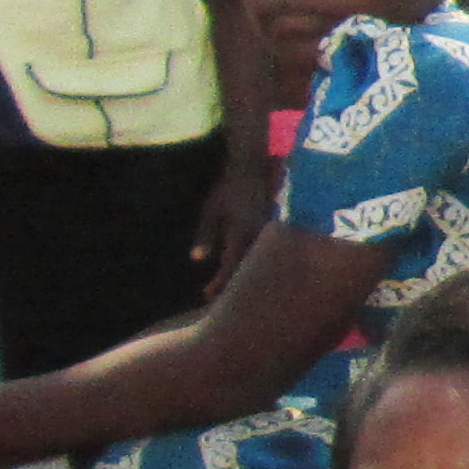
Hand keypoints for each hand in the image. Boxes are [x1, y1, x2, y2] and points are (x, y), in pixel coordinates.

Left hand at [193, 154, 276, 293]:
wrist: (252, 169)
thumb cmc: (227, 189)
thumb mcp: (210, 210)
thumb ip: (205, 235)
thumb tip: (198, 259)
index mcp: (240, 233)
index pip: (230, 265)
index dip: (219, 283)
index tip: (206, 294)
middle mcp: (256, 237)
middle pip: (245, 269)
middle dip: (230, 286)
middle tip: (215, 299)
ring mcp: (266, 234)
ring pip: (255, 263)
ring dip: (241, 276)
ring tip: (228, 289)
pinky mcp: (270, 231)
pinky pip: (261, 253)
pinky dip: (251, 265)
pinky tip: (244, 270)